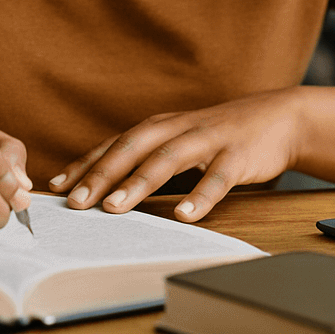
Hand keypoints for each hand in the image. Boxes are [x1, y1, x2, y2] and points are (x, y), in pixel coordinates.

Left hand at [50, 88, 305, 222]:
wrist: (278, 117)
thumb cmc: (219, 135)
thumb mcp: (178, 141)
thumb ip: (146, 159)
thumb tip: (103, 185)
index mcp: (159, 127)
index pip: (114, 145)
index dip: (85, 164)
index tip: (56, 187)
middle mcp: (178, 129)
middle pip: (133, 148)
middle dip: (101, 174)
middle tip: (75, 202)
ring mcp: (208, 140)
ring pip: (168, 159)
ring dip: (139, 182)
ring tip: (115, 207)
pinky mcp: (238, 155)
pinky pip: (218, 177)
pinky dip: (201, 196)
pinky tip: (186, 216)